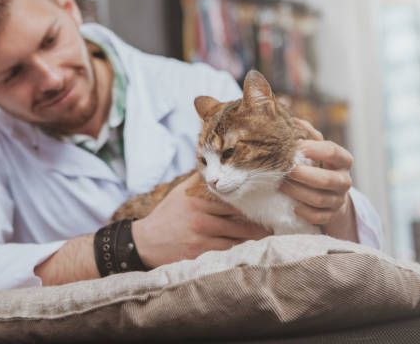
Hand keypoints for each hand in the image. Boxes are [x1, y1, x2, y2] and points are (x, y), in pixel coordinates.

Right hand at [132, 173, 270, 267]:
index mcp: (197, 200)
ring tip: (268, 234)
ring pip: (237, 238)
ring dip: (255, 238)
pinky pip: (228, 252)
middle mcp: (200, 218)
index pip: (232, 199)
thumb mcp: (181, 192)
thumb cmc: (168, 215)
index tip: (267, 200)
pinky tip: (252, 248)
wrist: (145, 243)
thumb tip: (220, 163)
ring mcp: (201, 238)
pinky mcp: (200, 255)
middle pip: (239, 219)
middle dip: (258, 222)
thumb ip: (200, 180)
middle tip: (274, 221)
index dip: (252, 200)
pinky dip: (241, 249)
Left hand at [280, 119, 358, 241]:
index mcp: (343, 160)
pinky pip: (318, 217)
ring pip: (319, 199)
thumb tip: (292, 120)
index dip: (312, 149)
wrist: (329, 193)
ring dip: (297, 192)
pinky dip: (303, 212)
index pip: (332, 152)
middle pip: (326, 179)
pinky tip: (292, 206)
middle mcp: (344, 180)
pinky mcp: (331, 215)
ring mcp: (339, 200)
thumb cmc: (317, 164)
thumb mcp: (315, 148)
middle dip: (303, 175)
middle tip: (285, 170)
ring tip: (280, 186)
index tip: (294, 147)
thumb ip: (306, 134)